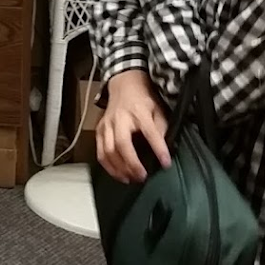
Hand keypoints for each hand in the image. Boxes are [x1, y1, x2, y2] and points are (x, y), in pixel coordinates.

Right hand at [96, 69, 171, 183]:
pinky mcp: (99, 130)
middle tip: (142, 177)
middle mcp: (120, 119)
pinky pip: (100, 151)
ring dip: (118, 168)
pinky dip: (107, 165)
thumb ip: (161, 128)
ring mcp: (107, 125)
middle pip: (122, 144)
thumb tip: (164, 149)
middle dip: (131, 164)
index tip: (166, 163)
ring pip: (108, 151)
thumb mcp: (158, 109)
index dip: (158, 149)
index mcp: (139, 112)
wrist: (124, 85)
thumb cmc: (143, 99)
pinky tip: (118, 174)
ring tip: (130, 179)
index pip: (150, 132)